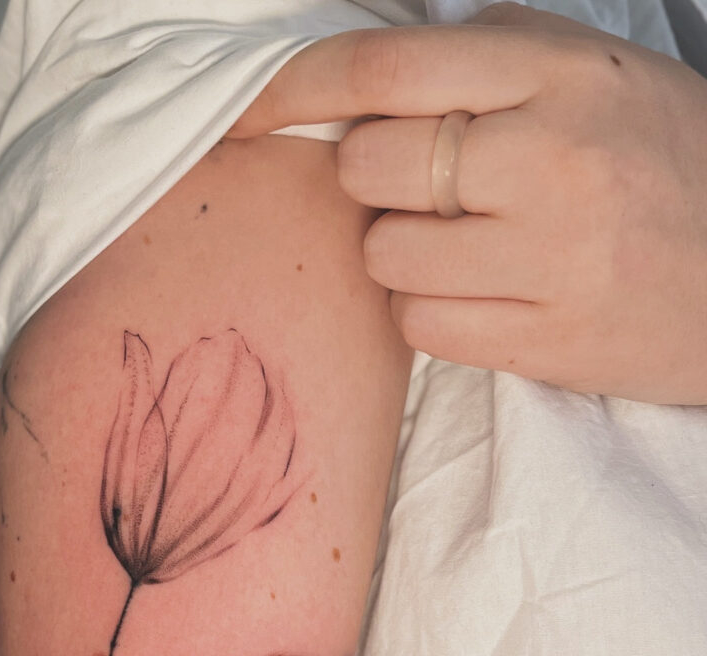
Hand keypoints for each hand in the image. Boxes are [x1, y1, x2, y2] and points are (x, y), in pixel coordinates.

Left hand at [226, 2, 706, 403]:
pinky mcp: (544, 340)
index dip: (290, 90)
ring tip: (463, 245)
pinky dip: (428, 309)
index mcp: (557, 75)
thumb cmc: (660, 164)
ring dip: (399, 253)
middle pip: (366, 167)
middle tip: (423, 186)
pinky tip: (480, 293)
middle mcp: (549, 159)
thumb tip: (356, 80)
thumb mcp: (590, 77)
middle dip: (370, 180)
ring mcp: (549, 258)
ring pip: (384, 257)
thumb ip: (480, 64)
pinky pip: (420, 324)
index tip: (246, 115)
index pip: (380, 70)